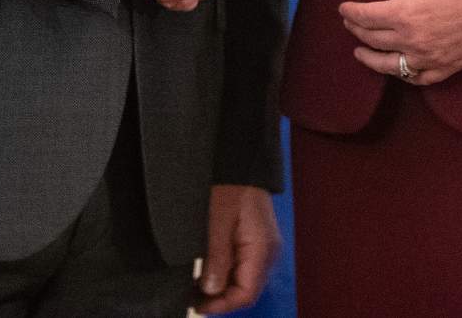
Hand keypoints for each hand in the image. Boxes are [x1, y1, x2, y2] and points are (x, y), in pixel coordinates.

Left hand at [196, 184, 280, 313]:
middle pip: (246, 289)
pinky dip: (226, 273)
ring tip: (196, 286)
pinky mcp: (256, 239)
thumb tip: (211, 290)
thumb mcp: (217, 219)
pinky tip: (208, 270)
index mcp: (262, 249)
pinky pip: (242, 266)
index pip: (247, 293)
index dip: (222, 305)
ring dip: (222, 287)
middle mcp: (268, 252)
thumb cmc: (230, 185)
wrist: (240, 159)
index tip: (197, 305)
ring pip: (244, 280)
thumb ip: (216, 256)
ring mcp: (263, 246)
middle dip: (220, 298)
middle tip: (192, 297)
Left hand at [340, 0, 461, 85]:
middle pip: (376, 39)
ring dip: (371, 58)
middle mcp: (415, 41)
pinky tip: (397, 68)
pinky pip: (419, 78)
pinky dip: (403, 75)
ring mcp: (432, 58)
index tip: (342, 7)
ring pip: (392, 65)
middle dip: (357, 30)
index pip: (367, 17)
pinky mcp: (450, 67)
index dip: (351, 12)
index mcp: (408, 13)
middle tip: (349, 22)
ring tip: (360, 51)